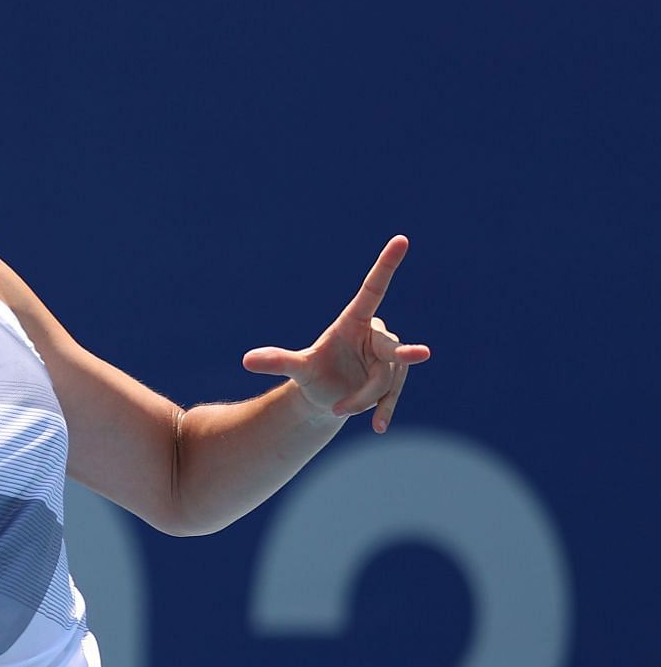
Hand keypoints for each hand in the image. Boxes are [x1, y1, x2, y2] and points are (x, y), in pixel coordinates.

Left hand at [241, 235, 432, 433]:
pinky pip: (393, 394)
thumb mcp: (297, 368)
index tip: (401, 239)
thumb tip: (247, 360)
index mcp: (355, 322)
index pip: (373, 289)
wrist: (325, 398)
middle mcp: (376, 336)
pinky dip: (384, 410)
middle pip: (390, 349)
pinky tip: (378, 427)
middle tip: (420, 354)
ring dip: (364, 399)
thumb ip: (278, 361)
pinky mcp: (395, 379)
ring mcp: (389, 358)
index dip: (386, 265)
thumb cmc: (312, 374)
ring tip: (337, 411)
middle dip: (393, 361)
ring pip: (387, 378)